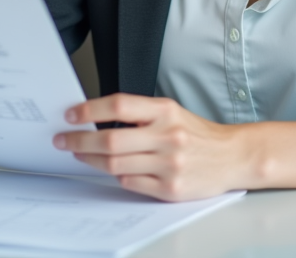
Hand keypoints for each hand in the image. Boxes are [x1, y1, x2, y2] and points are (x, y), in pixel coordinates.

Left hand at [52, 94, 246, 201]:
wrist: (232, 157)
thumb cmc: (197, 134)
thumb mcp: (171, 112)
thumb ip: (139, 114)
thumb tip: (95, 117)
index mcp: (165, 111)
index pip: (119, 106)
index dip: (90, 110)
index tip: (71, 115)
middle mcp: (168, 136)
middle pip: (111, 139)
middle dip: (80, 140)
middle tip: (63, 140)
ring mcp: (169, 165)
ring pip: (115, 164)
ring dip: (91, 159)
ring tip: (81, 154)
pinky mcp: (170, 189)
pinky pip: (130, 183)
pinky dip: (117, 176)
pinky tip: (113, 170)